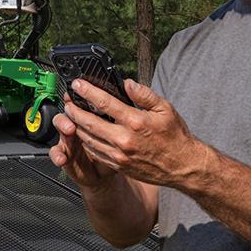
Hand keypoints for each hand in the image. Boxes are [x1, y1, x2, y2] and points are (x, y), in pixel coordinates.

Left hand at [59, 78, 205, 187]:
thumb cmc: (175, 137)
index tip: (77, 85)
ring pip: (88, 138)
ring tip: (71, 116)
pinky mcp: (118, 165)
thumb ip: (144, 94)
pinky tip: (84, 133)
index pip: (104, 103)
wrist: (183, 167)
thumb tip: (127, 83)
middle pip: (89, 122)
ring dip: (76, 126)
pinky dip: (85, 141)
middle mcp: (124, 139)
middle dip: (74, 110)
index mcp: (135, 122)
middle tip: (68, 102)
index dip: (87, 92)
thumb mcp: (165, 108)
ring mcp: (119, 155)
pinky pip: (95, 152)